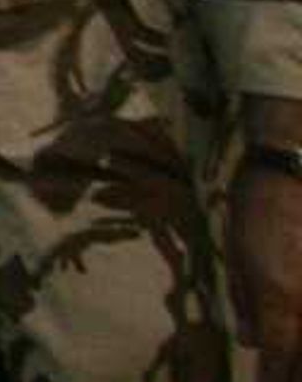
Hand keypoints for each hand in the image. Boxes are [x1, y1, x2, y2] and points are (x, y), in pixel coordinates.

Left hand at [237, 160, 301, 381]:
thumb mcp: (236, 256)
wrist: (293, 170)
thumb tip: (250, 342)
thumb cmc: (257, 209)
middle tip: (280, 375)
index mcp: (278, 301)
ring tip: (290, 353)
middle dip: (293, 372)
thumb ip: (245, 304)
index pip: (277, 358)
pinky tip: (299, 331)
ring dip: (301, 355)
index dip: (271, 378)